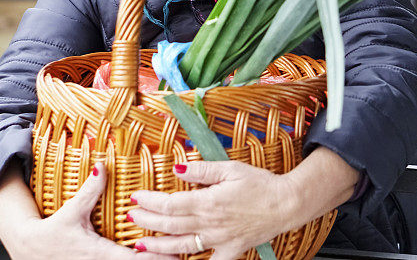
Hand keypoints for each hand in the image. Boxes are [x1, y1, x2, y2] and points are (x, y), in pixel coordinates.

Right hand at [0, 163, 170, 259]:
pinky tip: (153, 257)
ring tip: (174, 256)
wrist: (30, 250)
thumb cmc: (51, 231)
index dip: (153, 258)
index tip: (173, 255)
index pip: (132, 259)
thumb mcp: (72, 210)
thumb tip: (102, 166)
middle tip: (181, 255)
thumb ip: (90, 190)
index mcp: (98, 252)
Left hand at [128, 160, 298, 258]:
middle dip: (146, 221)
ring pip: (181, 246)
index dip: (149, 201)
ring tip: (140, 244)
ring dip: (158, 245)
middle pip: (170, 225)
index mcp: (208, 202)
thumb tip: (178, 167)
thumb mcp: (231, 168)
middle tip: (131, 216)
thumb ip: (202, 168)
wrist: (286, 204)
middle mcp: (210, 224)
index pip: (170, 204)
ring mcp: (219, 240)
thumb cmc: (261, 184)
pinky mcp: (230, 250)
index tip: (136, 197)